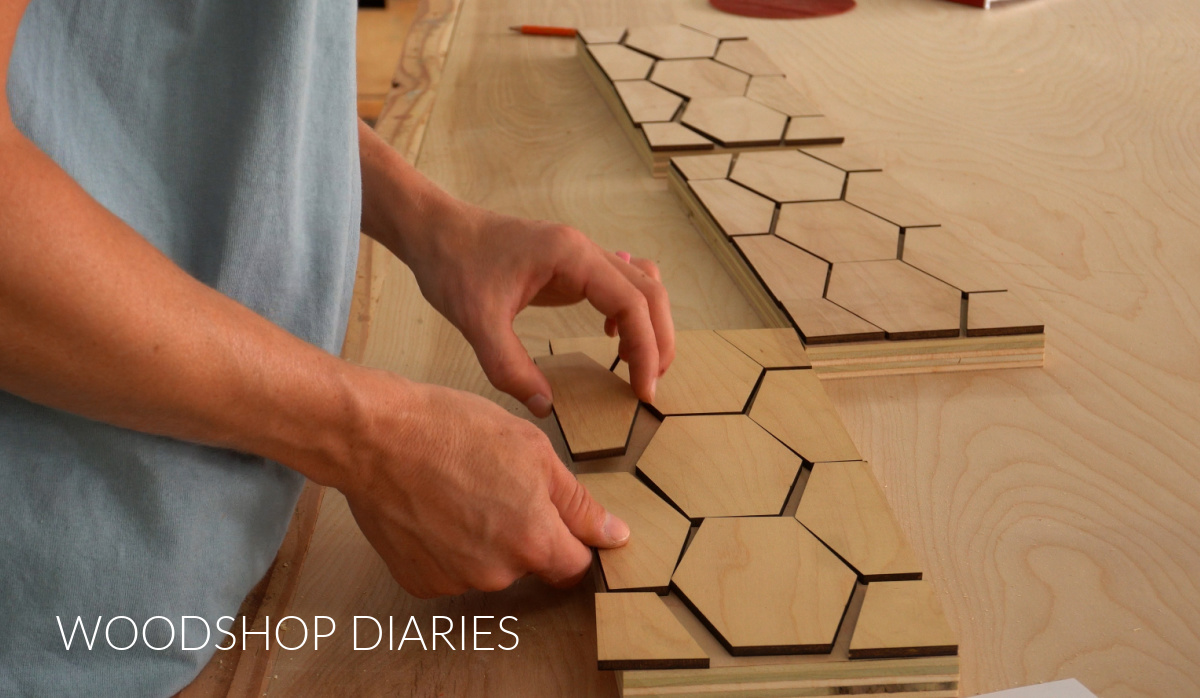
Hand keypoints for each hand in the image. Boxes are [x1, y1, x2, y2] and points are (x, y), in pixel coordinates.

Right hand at [337, 371, 629, 597]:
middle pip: (529, 564)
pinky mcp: (419, 581)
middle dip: (524, 532)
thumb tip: (615, 536)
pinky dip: (447, 547)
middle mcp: (497, 573)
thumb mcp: (533, 450)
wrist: (376, 437)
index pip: (575, 565)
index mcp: (534, 541)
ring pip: (488, 567)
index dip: (572, 540)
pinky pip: (449, 570)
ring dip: (484, 539)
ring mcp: (454, 581)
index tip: (557, 518)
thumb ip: (577, 503)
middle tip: (496, 486)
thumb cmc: (453, 431)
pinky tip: (434, 509)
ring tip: (459, 491)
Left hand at [401, 203, 674, 416]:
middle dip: (659, 340)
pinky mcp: (570, 263)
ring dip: (650, 323)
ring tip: (640, 364)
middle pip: (649, 292)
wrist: (435, 231)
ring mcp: (580, 254)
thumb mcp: (476, 322)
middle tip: (649, 385)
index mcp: (571, 256)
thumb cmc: (453, 264)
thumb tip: (544, 405)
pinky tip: (609, 335)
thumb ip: (509, 367)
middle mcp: (584, 249)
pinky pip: (619, 282)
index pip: (632, 304)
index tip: (642, 389)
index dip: (646, 349)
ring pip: (640, 285)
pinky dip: (629, 310)